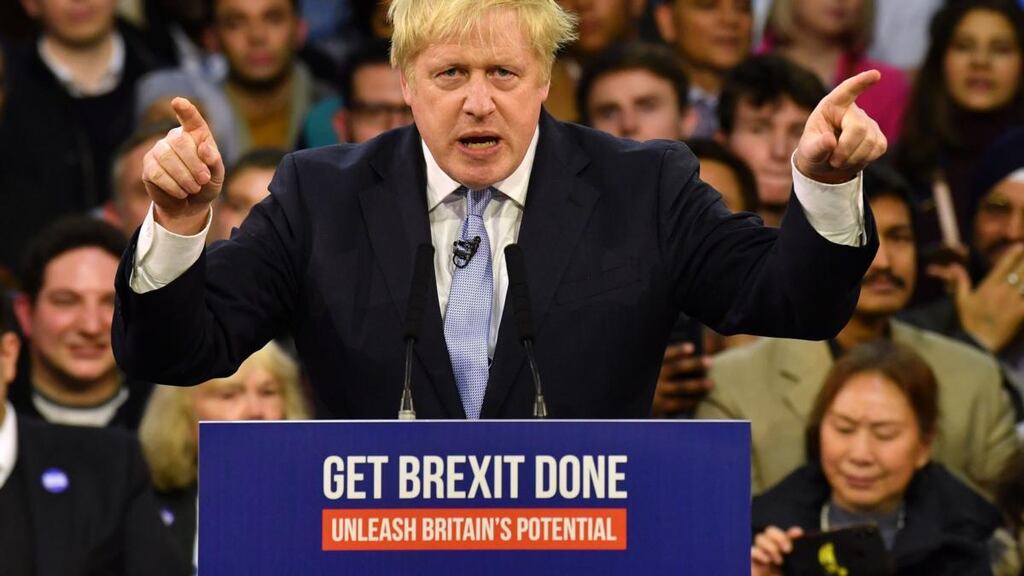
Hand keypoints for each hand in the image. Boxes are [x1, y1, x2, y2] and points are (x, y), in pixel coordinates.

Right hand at [142, 97, 224, 234]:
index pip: (191, 118)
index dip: (186, 110)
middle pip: (180, 142)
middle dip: (194, 164)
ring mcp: (158, 150)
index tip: (178, 102)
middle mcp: (174, 137)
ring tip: (194, 188)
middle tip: (203, 180)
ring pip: (167, 158)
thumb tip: (205, 148)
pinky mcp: (148, 166)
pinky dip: (173, 186)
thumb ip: (214, 161)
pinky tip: (181, 192)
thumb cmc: (206, 184)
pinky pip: (158, 173)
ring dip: (184, 177)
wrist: (190, 204)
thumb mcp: (217, 174)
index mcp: (195, 134)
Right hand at [651, 343, 712, 416]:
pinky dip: (690, 401)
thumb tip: (692, 356)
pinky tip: (700, 400)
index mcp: (653, 364)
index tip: (691, 348)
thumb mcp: (654, 370)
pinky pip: (677, 403)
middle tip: (710, 361)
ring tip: (711, 384)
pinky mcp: (659, 406)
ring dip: (696, 385)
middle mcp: (655, 376)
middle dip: (694, 364)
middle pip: (676, 368)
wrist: (635, 403)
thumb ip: (669, 364)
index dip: (678, 351)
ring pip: (680, 387)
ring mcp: (657, 391)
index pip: (666, 354)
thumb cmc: (651, 382)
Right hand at [751, 526, 803, 575]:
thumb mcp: (797, 574)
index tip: (798, 534)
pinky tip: (765, 560)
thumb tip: (803, 543)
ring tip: (777, 559)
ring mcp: (760, 558)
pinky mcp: (750, 564)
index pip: (787, 538)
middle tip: (787, 549)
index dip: (792, 533)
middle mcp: (772, 554)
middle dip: (778, 537)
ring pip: (760, 538)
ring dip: (769, 545)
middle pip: (770, 532)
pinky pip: (751, 551)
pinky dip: (758, 552)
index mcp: (786, 557)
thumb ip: (802, 570)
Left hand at [795, 70, 886, 183]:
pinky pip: (879, 147)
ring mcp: (868, 122)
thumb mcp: (808, 151)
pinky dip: (864, 159)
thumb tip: (830, 141)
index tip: (875, 74)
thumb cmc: (814, 151)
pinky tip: (853, 159)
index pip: (846, 90)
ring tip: (840, 161)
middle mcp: (852, 110)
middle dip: (846, 149)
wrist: (826, 165)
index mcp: (831, 106)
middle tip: (834, 161)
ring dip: (853, 158)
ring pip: (870, 141)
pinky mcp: (878, 136)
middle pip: (858, 128)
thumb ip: (817, 147)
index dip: (861, 82)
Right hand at [928, 244, 1023, 351]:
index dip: (1014, 254)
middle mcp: (1003, 291)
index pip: (1004, 266)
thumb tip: (954, 266)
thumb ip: (961, 281)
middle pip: (1021, 271)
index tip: (1021, 246)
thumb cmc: (969, 322)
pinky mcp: (1022, 313)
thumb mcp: (961, 301)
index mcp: (988, 286)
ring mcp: (1014, 302)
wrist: (977, 344)